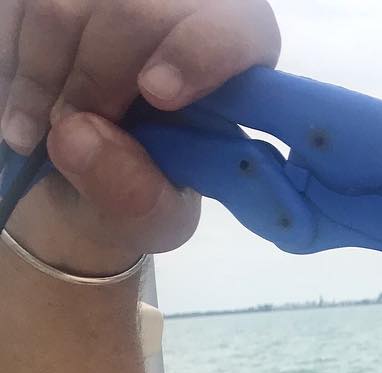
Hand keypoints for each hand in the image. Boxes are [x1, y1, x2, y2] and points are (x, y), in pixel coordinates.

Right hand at [0, 0, 280, 272]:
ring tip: (30, 133)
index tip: (157, 93)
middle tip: (69, 129)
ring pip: (65, 3)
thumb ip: (134, 192)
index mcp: (234, 71)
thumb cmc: (139, 193)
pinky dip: (9, 60)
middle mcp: (183, 14)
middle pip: (136, 11)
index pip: (233, 30)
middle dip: (94, 77)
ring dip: (40, 72)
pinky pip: (16, 6)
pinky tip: (15, 106)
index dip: (197, 52)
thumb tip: (76, 136)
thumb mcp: (152, 218)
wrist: (82, 180)